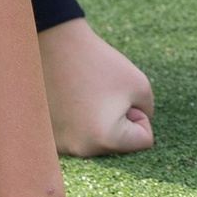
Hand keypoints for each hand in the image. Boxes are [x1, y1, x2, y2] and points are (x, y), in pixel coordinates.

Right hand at [38, 16, 154, 155]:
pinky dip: (77, 122)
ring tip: (82, 96)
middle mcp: (81, 150)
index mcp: (106, 139)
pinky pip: (77, 137)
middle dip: (117, 120)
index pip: (144, 140)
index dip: (140, 114)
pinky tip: (67, 101)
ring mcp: (61, 147)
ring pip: (97, 141)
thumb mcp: (140, 85)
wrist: (54, 45)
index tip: (119, 94)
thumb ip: (147, 114)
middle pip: (118, 144)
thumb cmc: (99, 63)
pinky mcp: (49, 138)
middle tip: (100, 94)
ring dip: (97, 122)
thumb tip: (131, 135)